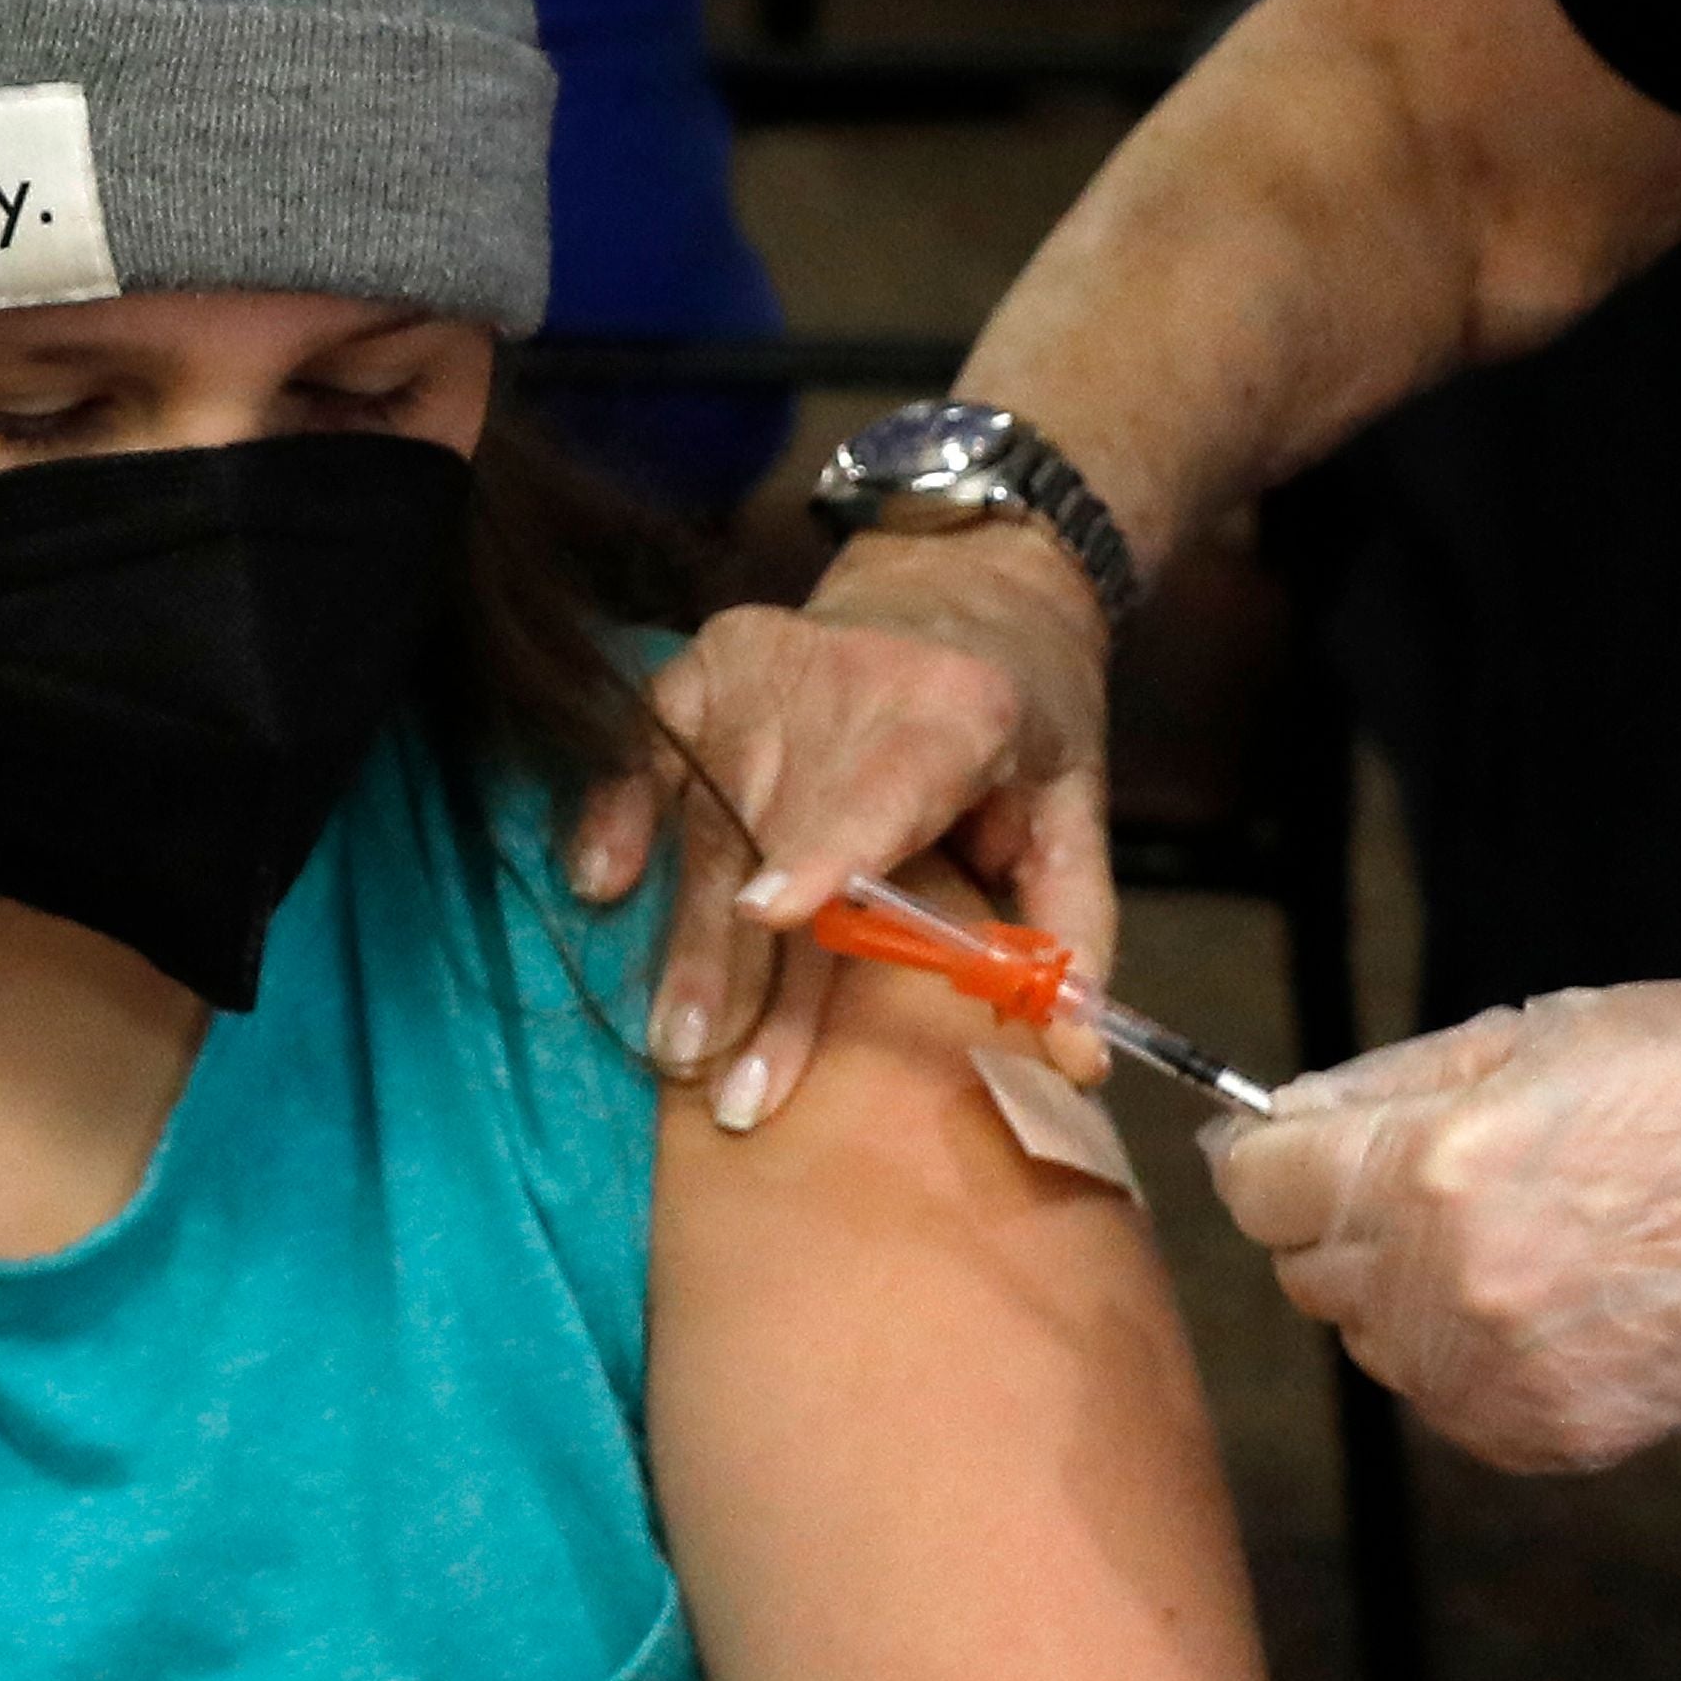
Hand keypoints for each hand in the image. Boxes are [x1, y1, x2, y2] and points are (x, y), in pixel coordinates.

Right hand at [567, 516, 1115, 1128]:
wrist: (962, 588)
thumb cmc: (1022, 721)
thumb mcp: (1074, 811)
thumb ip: (1073, 932)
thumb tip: (1078, 1064)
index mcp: (962, 709)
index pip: (888, 785)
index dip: (828, 848)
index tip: (769, 911)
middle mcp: (853, 676)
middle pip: (786, 836)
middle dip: (756, 974)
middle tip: (734, 1091)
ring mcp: (765, 667)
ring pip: (712, 819)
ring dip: (692, 946)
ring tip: (680, 1050)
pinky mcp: (704, 663)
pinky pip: (644, 751)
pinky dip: (616, 816)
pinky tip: (602, 886)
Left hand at [1204, 981, 1680, 1471]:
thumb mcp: (1539, 1032)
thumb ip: (1392, 1085)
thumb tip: (1286, 1116)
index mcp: (1435, 1168)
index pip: (1258, 1185)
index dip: (1272, 1155)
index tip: (1297, 1144)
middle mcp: (1446, 1285)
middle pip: (1304, 1266)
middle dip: (1342, 1217)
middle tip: (1437, 1176)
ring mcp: (1494, 1374)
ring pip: (1369, 1337)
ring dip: (1404, 1288)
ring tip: (1522, 1233)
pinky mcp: (1542, 1436)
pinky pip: (1444, 1396)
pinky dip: (1469, 1353)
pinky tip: (1557, 1297)